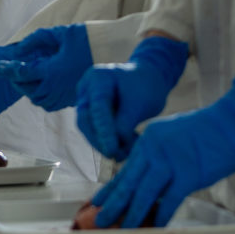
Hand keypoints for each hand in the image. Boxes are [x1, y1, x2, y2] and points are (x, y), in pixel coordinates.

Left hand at [0, 24, 92, 110]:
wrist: (114, 51)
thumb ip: (37, 39)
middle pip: (26, 89)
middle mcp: (56, 87)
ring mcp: (64, 96)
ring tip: (27, 76)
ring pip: (36, 99)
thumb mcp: (60, 33)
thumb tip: (19, 48)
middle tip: (11, 69)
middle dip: (16, 79)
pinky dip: (40, 95)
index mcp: (52, 71)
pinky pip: (48, 103)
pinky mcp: (71, 100)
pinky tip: (42, 84)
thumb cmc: (88, 39)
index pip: (21, 73)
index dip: (6, 69)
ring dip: (28, 88)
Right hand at [74, 35, 187, 159]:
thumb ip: (124, 123)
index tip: (112, 150)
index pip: (97, 108)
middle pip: (85, 120)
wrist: (149, 80)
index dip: (104, 131)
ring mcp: (87, 101)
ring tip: (125, 152)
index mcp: (98, 78)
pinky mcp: (92, 114)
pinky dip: (108, 142)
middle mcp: (87, 88)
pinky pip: (95, 132)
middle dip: (99, 141)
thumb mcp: (139, 104)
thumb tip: (112, 148)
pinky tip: (126, 147)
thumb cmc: (146, 87)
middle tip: (116, 155)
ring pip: (88, 129)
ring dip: (104, 145)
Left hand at [90, 68, 234, 228]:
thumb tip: (147, 180)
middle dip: (113, 204)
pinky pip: (170, 200)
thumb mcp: (173, 136)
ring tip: (123, 228)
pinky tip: (155, 226)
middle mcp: (154, 148)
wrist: (232, 122)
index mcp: (149, 139)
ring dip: (132, 214)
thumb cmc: (207, 131)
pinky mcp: (188, 173)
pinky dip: (162, 215)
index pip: (125, 168)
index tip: (98, 200)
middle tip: (100, 219)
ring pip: (145, 193)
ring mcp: (170, 160)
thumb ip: (158, 156)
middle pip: (129, 182)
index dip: (111, 187)